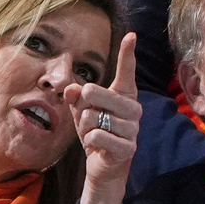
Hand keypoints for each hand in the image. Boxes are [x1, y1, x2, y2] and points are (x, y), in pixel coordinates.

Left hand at [65, 32, 141, 203]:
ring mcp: (133, 129)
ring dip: (85, 128)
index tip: (131, 35)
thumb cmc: (96, 135)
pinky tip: (97, 147)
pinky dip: (90, 141)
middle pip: (97, 92)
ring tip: (93, 135)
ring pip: (93, 117)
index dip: (127, 54)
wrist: (103, 168)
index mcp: (124, 97)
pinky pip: (98, 135)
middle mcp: (133, 109)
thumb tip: (72, 89)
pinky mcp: (128, 147)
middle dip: (83, 103)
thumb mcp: (82, 113)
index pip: (126, 73)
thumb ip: (76, 97)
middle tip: (86, 114)